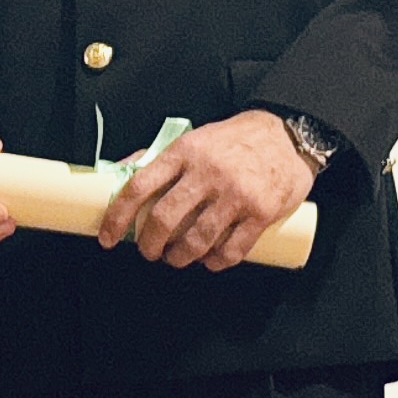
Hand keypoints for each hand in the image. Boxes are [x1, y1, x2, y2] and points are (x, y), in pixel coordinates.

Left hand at [105, 111, 316, 272]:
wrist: (289, 135)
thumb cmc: (237, 139)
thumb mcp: (195, 138)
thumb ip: (161, 158)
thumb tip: (120, 172)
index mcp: (185, 151)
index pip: (139, 186)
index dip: (117, 216)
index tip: (108, 236)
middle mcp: (208, 172)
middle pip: (164, 218)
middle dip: (149, 245)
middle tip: (149, 252)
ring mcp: (235, 194)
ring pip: (195, 240)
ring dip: (179, 258)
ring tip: (177, 258)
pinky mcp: (260, 213)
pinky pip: (231, 250)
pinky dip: (215, 263)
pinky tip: (209, 261)